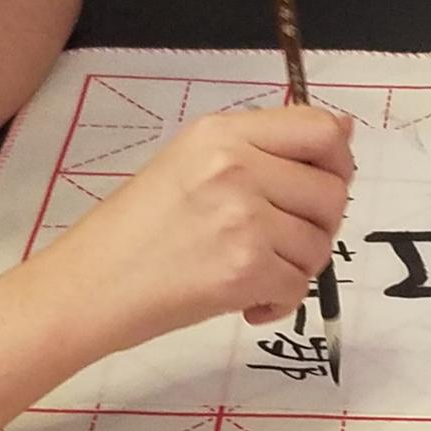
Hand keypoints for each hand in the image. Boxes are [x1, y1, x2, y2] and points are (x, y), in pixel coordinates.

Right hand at [35, 106, 354, 355]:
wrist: (87, 286)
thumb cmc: (135, 230)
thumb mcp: (192, 163)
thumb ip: (264, 148)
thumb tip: (343, 133)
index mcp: (223, 133)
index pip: (321, 129)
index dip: (339, 161)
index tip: (325, 184)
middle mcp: (237, 166)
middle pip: (333, 191)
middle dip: (321, 224)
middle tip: (284, 242)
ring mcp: (242, 217)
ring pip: (320, 243)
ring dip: (298, 267)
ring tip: (255, 272)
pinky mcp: (244, 268)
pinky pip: (300, 285)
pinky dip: (280, 301)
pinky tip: (247, 301)